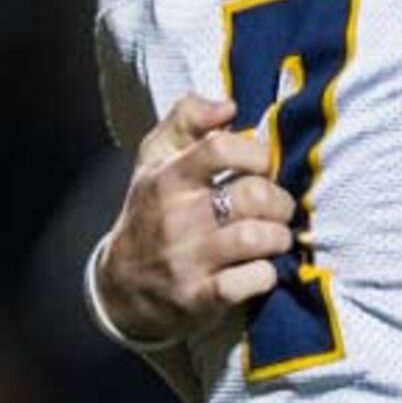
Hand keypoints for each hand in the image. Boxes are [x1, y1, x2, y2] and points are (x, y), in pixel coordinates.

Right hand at [95, 96, 296, 347]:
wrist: (121, 286)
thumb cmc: (154, 210)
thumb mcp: (156, 159)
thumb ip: (187, 120)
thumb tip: (228, 105)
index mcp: (167, 177)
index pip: (221, 148)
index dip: (257, 154)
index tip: (263, 167)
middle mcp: (175, 217)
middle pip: (254, 195)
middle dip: (280, 201)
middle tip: (277, 209)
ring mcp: (187, 259)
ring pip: (259, 237)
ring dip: (279, 237)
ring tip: (274, 237)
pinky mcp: (200, 297)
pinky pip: (254, 280)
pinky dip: (268, 274)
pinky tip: (261, 269)